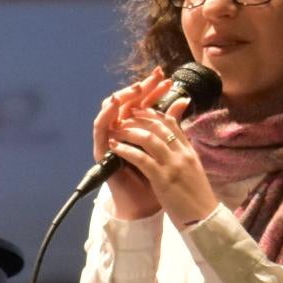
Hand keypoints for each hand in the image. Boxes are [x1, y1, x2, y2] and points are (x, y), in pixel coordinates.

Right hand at [91, 73, 168, 219]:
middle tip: (153, 78)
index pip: (143, 104)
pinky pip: (99, 129)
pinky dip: (105, 115)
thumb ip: (171, 122)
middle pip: (126, 104)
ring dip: (121, 98)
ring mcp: (110, 141)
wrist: (147, 204)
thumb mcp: (169, 145)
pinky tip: (113, 104)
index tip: (167, 79)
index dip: (153, 90)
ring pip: (109, 112)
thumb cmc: (157, 177)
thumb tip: (183, 98)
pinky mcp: (101, 151)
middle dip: (139, 89)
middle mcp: (121, 132)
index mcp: (137, 130)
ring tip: (135, 88)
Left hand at [107, 102, 221, 226]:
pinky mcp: (164, 179)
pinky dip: (126, 150)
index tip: (136, 112)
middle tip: (121, 118)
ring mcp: (173, 165)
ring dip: (129, 131)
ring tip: (115, 131)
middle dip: (137, 119)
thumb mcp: (192, 170)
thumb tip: (173, 145)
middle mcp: (182, 154)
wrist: (205, 219)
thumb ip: (182, 155)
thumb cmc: (197, 198)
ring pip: (149, 138)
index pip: (171, 123)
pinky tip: (115, 148)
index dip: (152, 114)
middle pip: (158, 126)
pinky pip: (142, 159)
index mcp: (189, 151)